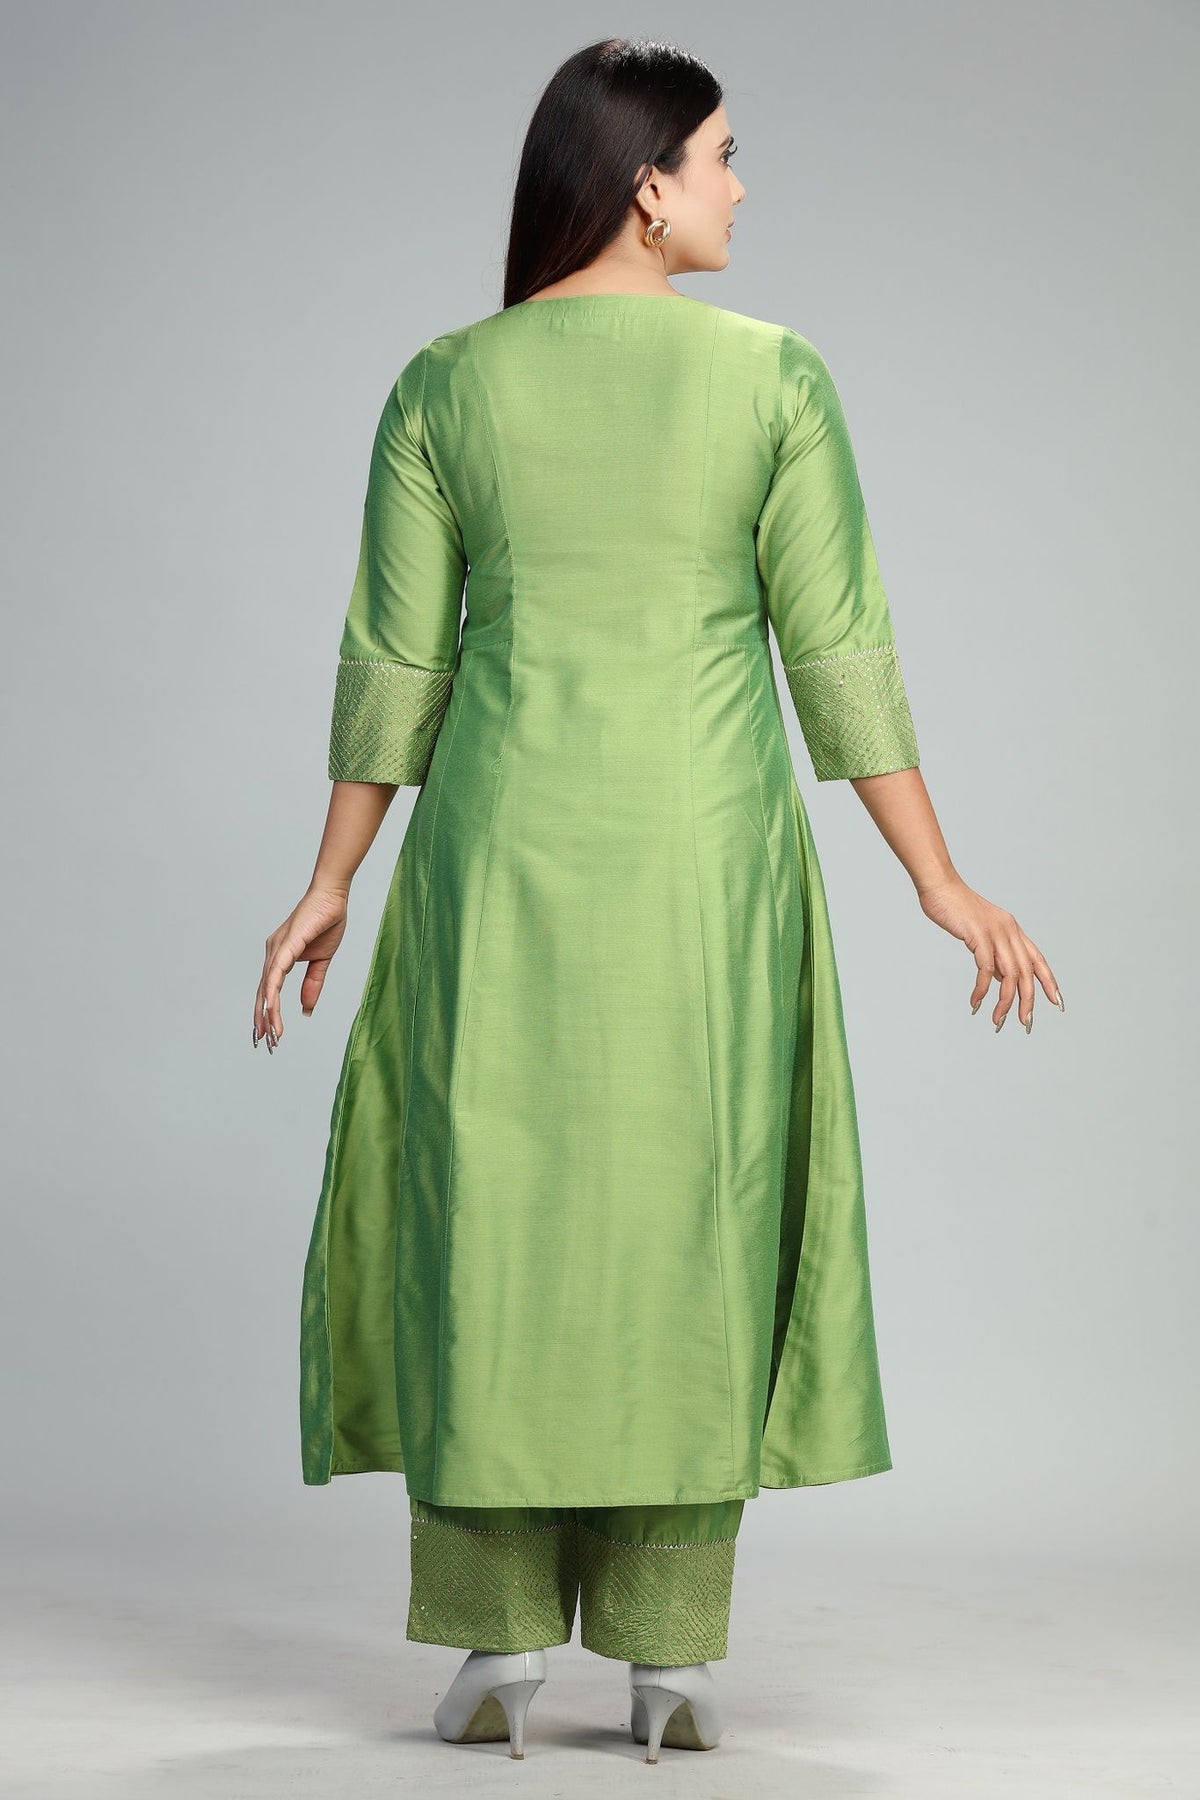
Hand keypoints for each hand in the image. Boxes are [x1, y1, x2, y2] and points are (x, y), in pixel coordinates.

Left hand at [253, 884, 349, 1051]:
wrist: (333, 897)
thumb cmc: (326, 922)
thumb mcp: (321, 961)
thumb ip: (313, 983)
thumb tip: (306, 1007)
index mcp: (279, 956)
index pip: (269, 990)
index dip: (268, 1012)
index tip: (269, 1033)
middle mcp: (273, 953)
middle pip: (263, 992)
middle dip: (263, 1019)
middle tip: (264, 1043)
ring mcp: (277, 949)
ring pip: (267, 987)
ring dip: (267, 1012)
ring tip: (269, 1034)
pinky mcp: (286, 945)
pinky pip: (275, 974)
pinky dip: (272, 993)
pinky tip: (271, 1009)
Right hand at [916, 876, 1062, 1032]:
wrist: (940, 887)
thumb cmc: (955, 909)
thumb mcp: (980, 933)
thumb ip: (994, 954)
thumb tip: (1000, 978)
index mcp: (1013, 929)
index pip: (1038, 960)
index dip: (1049, 982)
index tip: (1057, 1002)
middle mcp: (1009, 930)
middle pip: (1027, 973)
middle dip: (1028, 1001)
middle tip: (1025, 1023)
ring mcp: (995, 932)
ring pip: (1010, 975)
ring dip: (1005, 1002)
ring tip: (997, 1020)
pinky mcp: (979, 936)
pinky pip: (985, 970)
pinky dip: (982, 990)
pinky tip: (976, 1002)